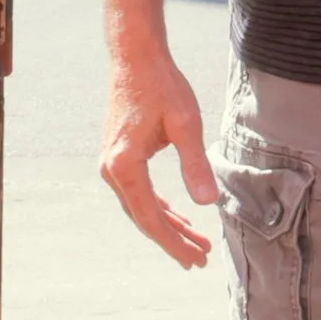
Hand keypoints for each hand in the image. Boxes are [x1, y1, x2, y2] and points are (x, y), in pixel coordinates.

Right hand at [98, 44, 218, 267]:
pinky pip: (139, 192)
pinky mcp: (119, 157)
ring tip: (195, 242)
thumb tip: (208, 203)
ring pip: (141, 206)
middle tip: (200, 259)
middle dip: (173, 239)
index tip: (194, 259)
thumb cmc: (162, 86)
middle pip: (144, 217)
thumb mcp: (186, 124)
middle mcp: (112, 170)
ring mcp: (112, 164)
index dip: (173, 242)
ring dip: (168, 225)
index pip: (150, 217)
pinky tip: (177, 216)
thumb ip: (195, 164)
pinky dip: (159, 206)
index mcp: (125, 166)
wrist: (135, 59)